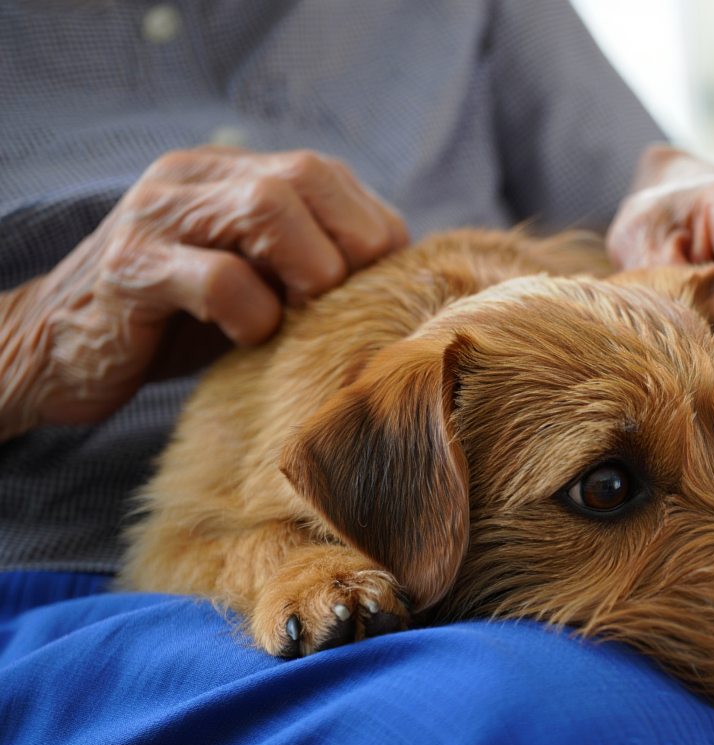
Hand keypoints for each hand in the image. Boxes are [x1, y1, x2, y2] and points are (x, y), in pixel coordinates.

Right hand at [0, 147, 407, 440]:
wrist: (60, 350)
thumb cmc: (175, 323)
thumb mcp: (252, 280)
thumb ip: (306, 261)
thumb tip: (399, 277)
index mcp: (227, 174)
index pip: (326, 172)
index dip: (371, 227)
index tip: (378, 285)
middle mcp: (192, 179)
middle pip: (305, 175)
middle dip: (350, 244)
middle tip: (349, 301)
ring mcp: (156, 218)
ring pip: (265, 207)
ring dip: (310, 269)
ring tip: (306, 313)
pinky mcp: (129, 270)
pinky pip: (218, 279)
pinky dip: (253, 313)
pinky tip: (249, 338)